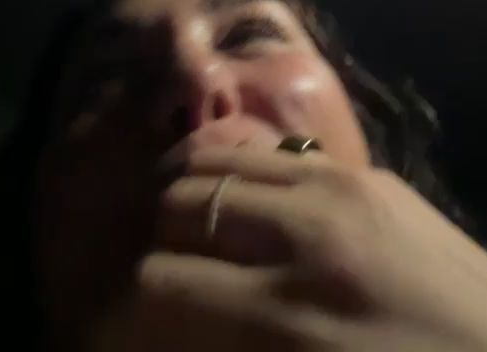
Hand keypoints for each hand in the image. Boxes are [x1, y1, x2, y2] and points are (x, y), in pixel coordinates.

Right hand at [93, 145, 486, 350]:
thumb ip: (227, 348)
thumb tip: (166, 325)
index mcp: (289, 321)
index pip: (155, 289)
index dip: (118, 316)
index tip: (114, 333)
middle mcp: (309, 237)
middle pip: (180, 205)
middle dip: (149, 245)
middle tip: (151, 282)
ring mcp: (346, 191)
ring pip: (221, 160)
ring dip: (185, 195)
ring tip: (180, 231)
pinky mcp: (372, 175)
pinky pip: (274, 154)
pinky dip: (235, 172)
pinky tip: (238, 204)